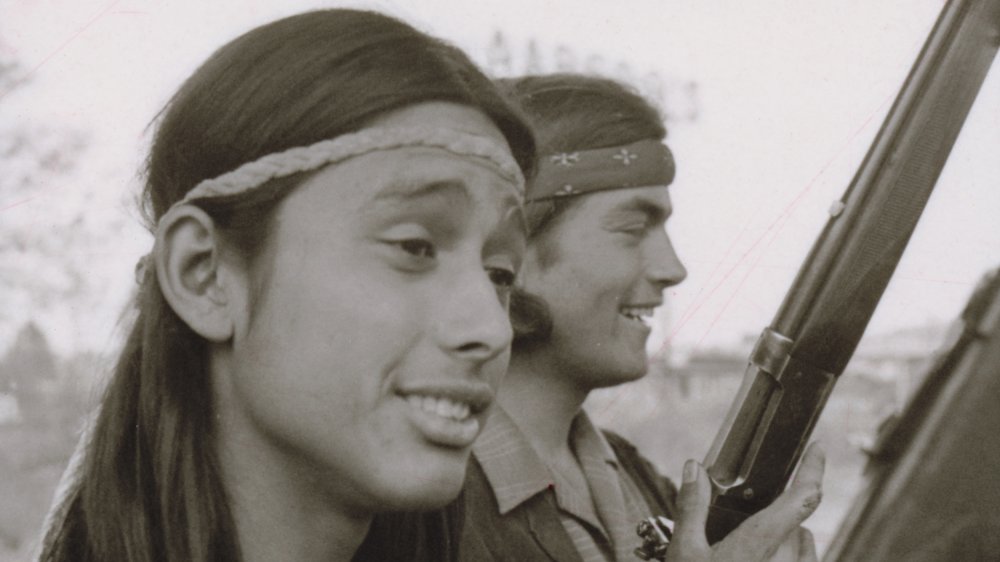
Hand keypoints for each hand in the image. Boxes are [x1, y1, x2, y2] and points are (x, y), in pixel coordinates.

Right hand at [665, 442, 824, 561]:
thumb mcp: (684, 552)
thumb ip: (691, 506)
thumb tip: (693, 467)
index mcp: (759, 544)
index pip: (802, 499)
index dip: (815, 470)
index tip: (818, 448)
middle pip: (798, 526)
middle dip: (780, 517)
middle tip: (750, 521)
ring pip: (804, 551)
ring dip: (789, 543)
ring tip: (758, 549)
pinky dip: (789, 561)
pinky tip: (763, 561)